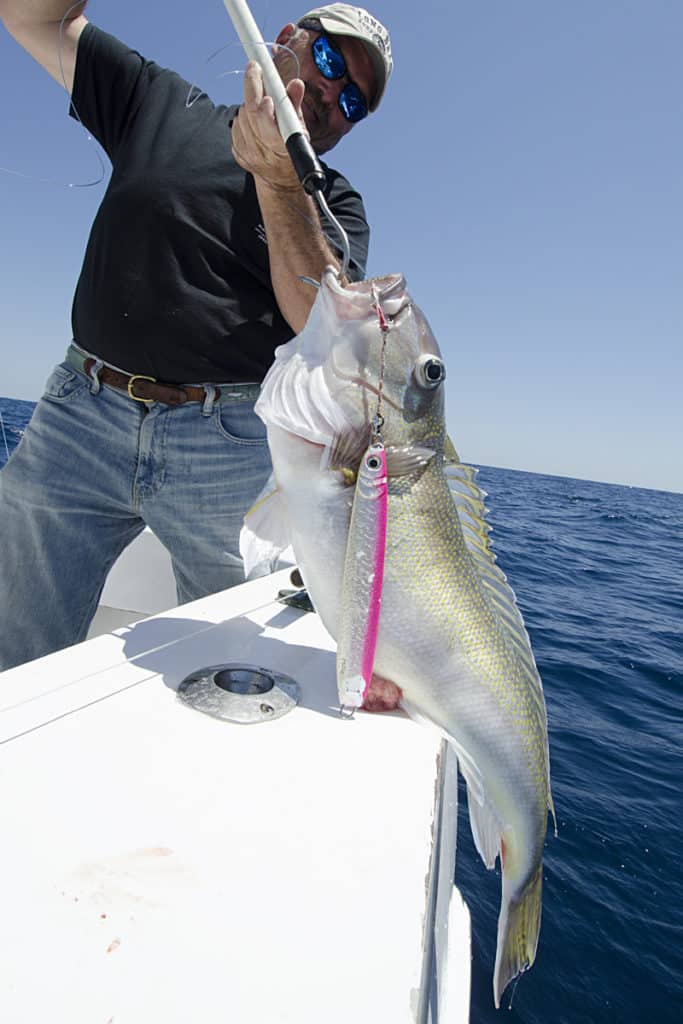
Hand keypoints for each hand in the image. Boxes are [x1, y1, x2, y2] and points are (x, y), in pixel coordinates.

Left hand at [231, 60, 305, 192]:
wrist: (279, 180)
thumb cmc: (291, 150)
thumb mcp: (300, 129)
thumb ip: (295, 105)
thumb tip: (296, 84)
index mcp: (280, 146)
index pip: (265, 119)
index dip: (263, 102)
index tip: (261, 78)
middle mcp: (261, 150)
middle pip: (249, 111)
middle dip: (251, 86)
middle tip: (254, 68)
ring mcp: (247, 152)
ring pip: (241, 115)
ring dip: (250, 104)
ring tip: (262, 104)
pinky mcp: (237, 152)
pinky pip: (235, 125)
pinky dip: (244, 117)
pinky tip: (254, 120)